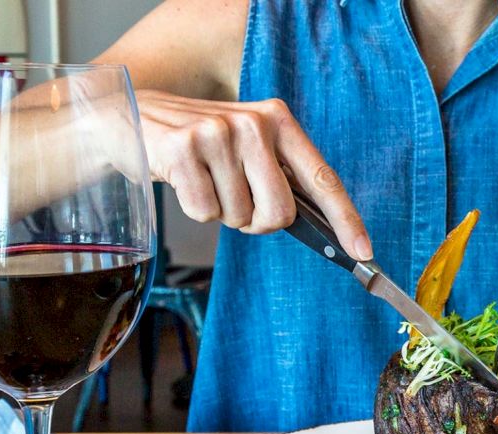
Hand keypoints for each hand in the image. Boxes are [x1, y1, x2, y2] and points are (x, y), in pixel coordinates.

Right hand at [135, 90, 372, 259]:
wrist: (133, 118)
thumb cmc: (202, 145)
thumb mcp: (248, 148)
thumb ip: (282, 178)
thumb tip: (323, 230)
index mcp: (279, 121)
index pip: (323, 179)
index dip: (346, 220)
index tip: (364, 251)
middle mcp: (253, 123)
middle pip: (280, 214)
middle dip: (258, 222)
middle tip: (237, 202)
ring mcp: (218, 134)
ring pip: (240, 217)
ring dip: (223, 213)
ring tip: (207, 181)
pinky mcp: (184, 149)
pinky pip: (206, 213)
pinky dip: (196, 209)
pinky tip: (186, 180)